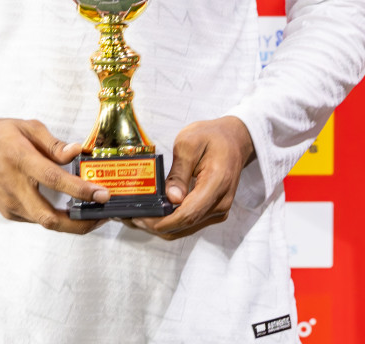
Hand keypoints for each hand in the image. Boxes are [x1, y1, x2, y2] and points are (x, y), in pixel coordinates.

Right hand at [0, 114, 110, 233]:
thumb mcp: (26, 127)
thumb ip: (53, 142)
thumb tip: (76, 152)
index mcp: (20, 160)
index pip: (54, 180)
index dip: (80, 190)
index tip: (102, 194)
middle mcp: (14, 187)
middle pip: (50, 217)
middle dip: (80, 223)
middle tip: (103, 215)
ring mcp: (9, 203)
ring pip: (44, 223)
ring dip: (71, 223)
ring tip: (92, 213)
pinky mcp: (8, 212)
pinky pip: (36, 219)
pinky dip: (55, 218)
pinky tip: (69, 210)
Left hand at [129, 116, 254, 240]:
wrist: (234, 139)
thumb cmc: (211, 137)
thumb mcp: (189, 144)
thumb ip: (179, 172)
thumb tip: (171, 198)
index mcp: (217, 184)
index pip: (187, 214)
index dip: (161, 220)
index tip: (139, 217)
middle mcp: (220, 203)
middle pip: (184, 225)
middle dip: (155, 225)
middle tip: (129, 217)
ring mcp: (218, 210)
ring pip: (185, 228)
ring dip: (160, 226)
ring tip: (136, 216)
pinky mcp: (213, 211)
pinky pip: (189, 222)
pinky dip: (170, 221)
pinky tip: (153, 213)